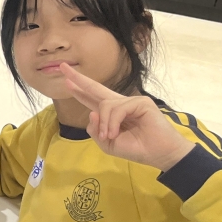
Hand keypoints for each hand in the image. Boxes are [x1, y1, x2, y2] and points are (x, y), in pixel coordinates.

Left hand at [61, 65, 193, 170]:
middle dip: (79, 79)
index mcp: (111, 114)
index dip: (80, 91)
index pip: (92, 99)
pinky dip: (112, 122)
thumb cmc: (136, 149)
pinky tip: (115, 132)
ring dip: (104, 124)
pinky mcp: (141, 102)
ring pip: (104, 105)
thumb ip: (95, 129)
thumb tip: (92, 111)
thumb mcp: (107, 143)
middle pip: (96, 88)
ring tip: (110, 136)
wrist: (158, 154)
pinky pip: (117, 109)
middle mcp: (120, 104)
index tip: (66, 82)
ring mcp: (131, 101)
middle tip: (62, 66)